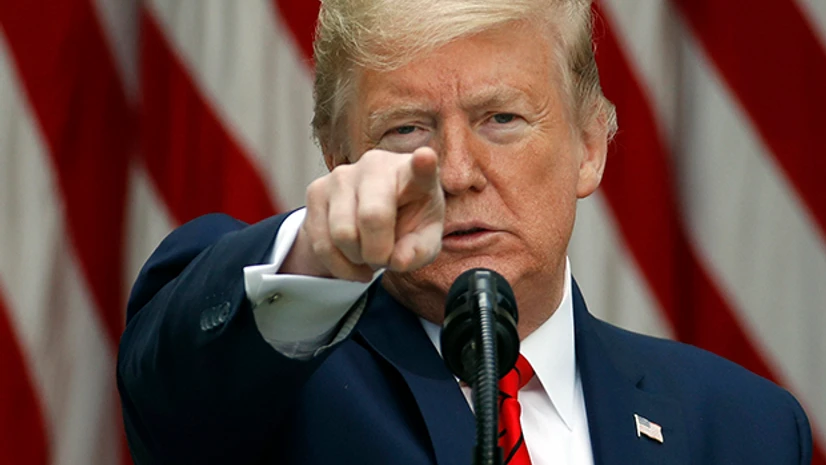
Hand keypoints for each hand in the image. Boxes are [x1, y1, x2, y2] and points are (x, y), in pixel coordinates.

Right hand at [282, 147, 444, 281]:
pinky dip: (339, 264)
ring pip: (342, 235)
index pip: (420, 167)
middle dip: (378, 253)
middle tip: (385, 257)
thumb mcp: (423, 240)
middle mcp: (375, 166)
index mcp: (411, 173)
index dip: (423, 164)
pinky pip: (321, 244)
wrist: (372, 217)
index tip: (425, 158)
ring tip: (368, 254)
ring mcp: (341, 175)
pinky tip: (352, 259)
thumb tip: (398, 260)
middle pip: (372, 217)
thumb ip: (419, 251)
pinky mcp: (316, 190)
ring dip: (357, 259)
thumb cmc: (406, 221)